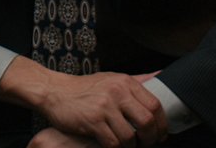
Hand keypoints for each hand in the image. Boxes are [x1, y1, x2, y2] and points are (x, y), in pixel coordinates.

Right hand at [39, 72, 165, 146]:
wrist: (54, 91)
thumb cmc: (84, 88)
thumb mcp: (111, 79)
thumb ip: (137, 80)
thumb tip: (161, 75)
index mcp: (124, 82)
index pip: (155, 105)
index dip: (162, 124)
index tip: (160, 133)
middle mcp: (116, 92)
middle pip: (147, 122)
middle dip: (151, 138)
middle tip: (147, 143)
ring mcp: (104, 106)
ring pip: (130, 136)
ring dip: (132, 146)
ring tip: (128, 146)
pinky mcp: (92, 121)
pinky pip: (113, 143)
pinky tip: (113, 146)